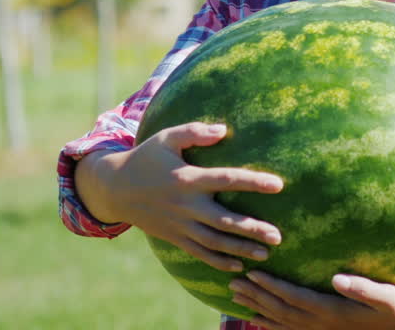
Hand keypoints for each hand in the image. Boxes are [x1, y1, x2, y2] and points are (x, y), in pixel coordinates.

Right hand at [86, 122, 283, 271]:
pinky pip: (199, 252)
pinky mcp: (174, 237)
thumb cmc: (146, 158)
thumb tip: (224, 130)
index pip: (225, 180)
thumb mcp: (166, 138)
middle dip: (251, 229)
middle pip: (223, 220)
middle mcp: (186, 205)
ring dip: (240, 248)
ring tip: (266, 252)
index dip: (252, 182)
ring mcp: (179, 224)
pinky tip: (239, 264)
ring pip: (214, 241)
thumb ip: (194, 132)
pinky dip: (218, 260)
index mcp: (187, 178)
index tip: (278, 185)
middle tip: (279, 236)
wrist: (115, 189)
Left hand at [229, 270, 394, 329]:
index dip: (272, 286)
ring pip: (281, 320)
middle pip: (281, 309)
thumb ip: (365, 288)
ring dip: (257, 307)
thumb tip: (338, 279)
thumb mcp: (389, 297)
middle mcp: (322, 324)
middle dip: (256, 295)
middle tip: (233, 281)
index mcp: (333, 311)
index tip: (253, 273)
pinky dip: (270, 322)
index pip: (295, 298)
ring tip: (237, 294)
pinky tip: (257, 316)